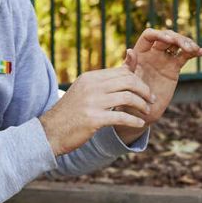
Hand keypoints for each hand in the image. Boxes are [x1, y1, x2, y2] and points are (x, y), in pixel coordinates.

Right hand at [39, 66, 153, 155]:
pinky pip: (122, 116)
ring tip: (146, 112)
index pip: (122, 72)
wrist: (50, 132)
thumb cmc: (70, 113)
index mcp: (90, 77)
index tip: (145, 90)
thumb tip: (124, 70)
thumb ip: (103, 82)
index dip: (138, 80)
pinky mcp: (94, 119)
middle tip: (151, 100)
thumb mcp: (84, 91)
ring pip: (128, 97)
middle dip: (144, 90)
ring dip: (141, 105)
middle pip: (128, 81)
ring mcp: (92, 102)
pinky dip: (134, 120)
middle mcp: (92, 86)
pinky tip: (140, 124)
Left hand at [120, 28, 201, 128]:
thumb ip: (129, 66)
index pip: (149, 36)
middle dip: (178, 39)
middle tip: (187, 47)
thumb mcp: (128, 81)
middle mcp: (152, 52)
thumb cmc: (130, 96)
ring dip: (187, 43)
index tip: (169, 41)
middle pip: (167, 37)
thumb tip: (130, 50)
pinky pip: (185, 56)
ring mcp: (164, 59)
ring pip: (177, 44)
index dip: (159, 35)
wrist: (142, 111)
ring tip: (194, 49)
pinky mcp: (174, 67)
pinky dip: (194, 52)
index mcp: (140, 52)